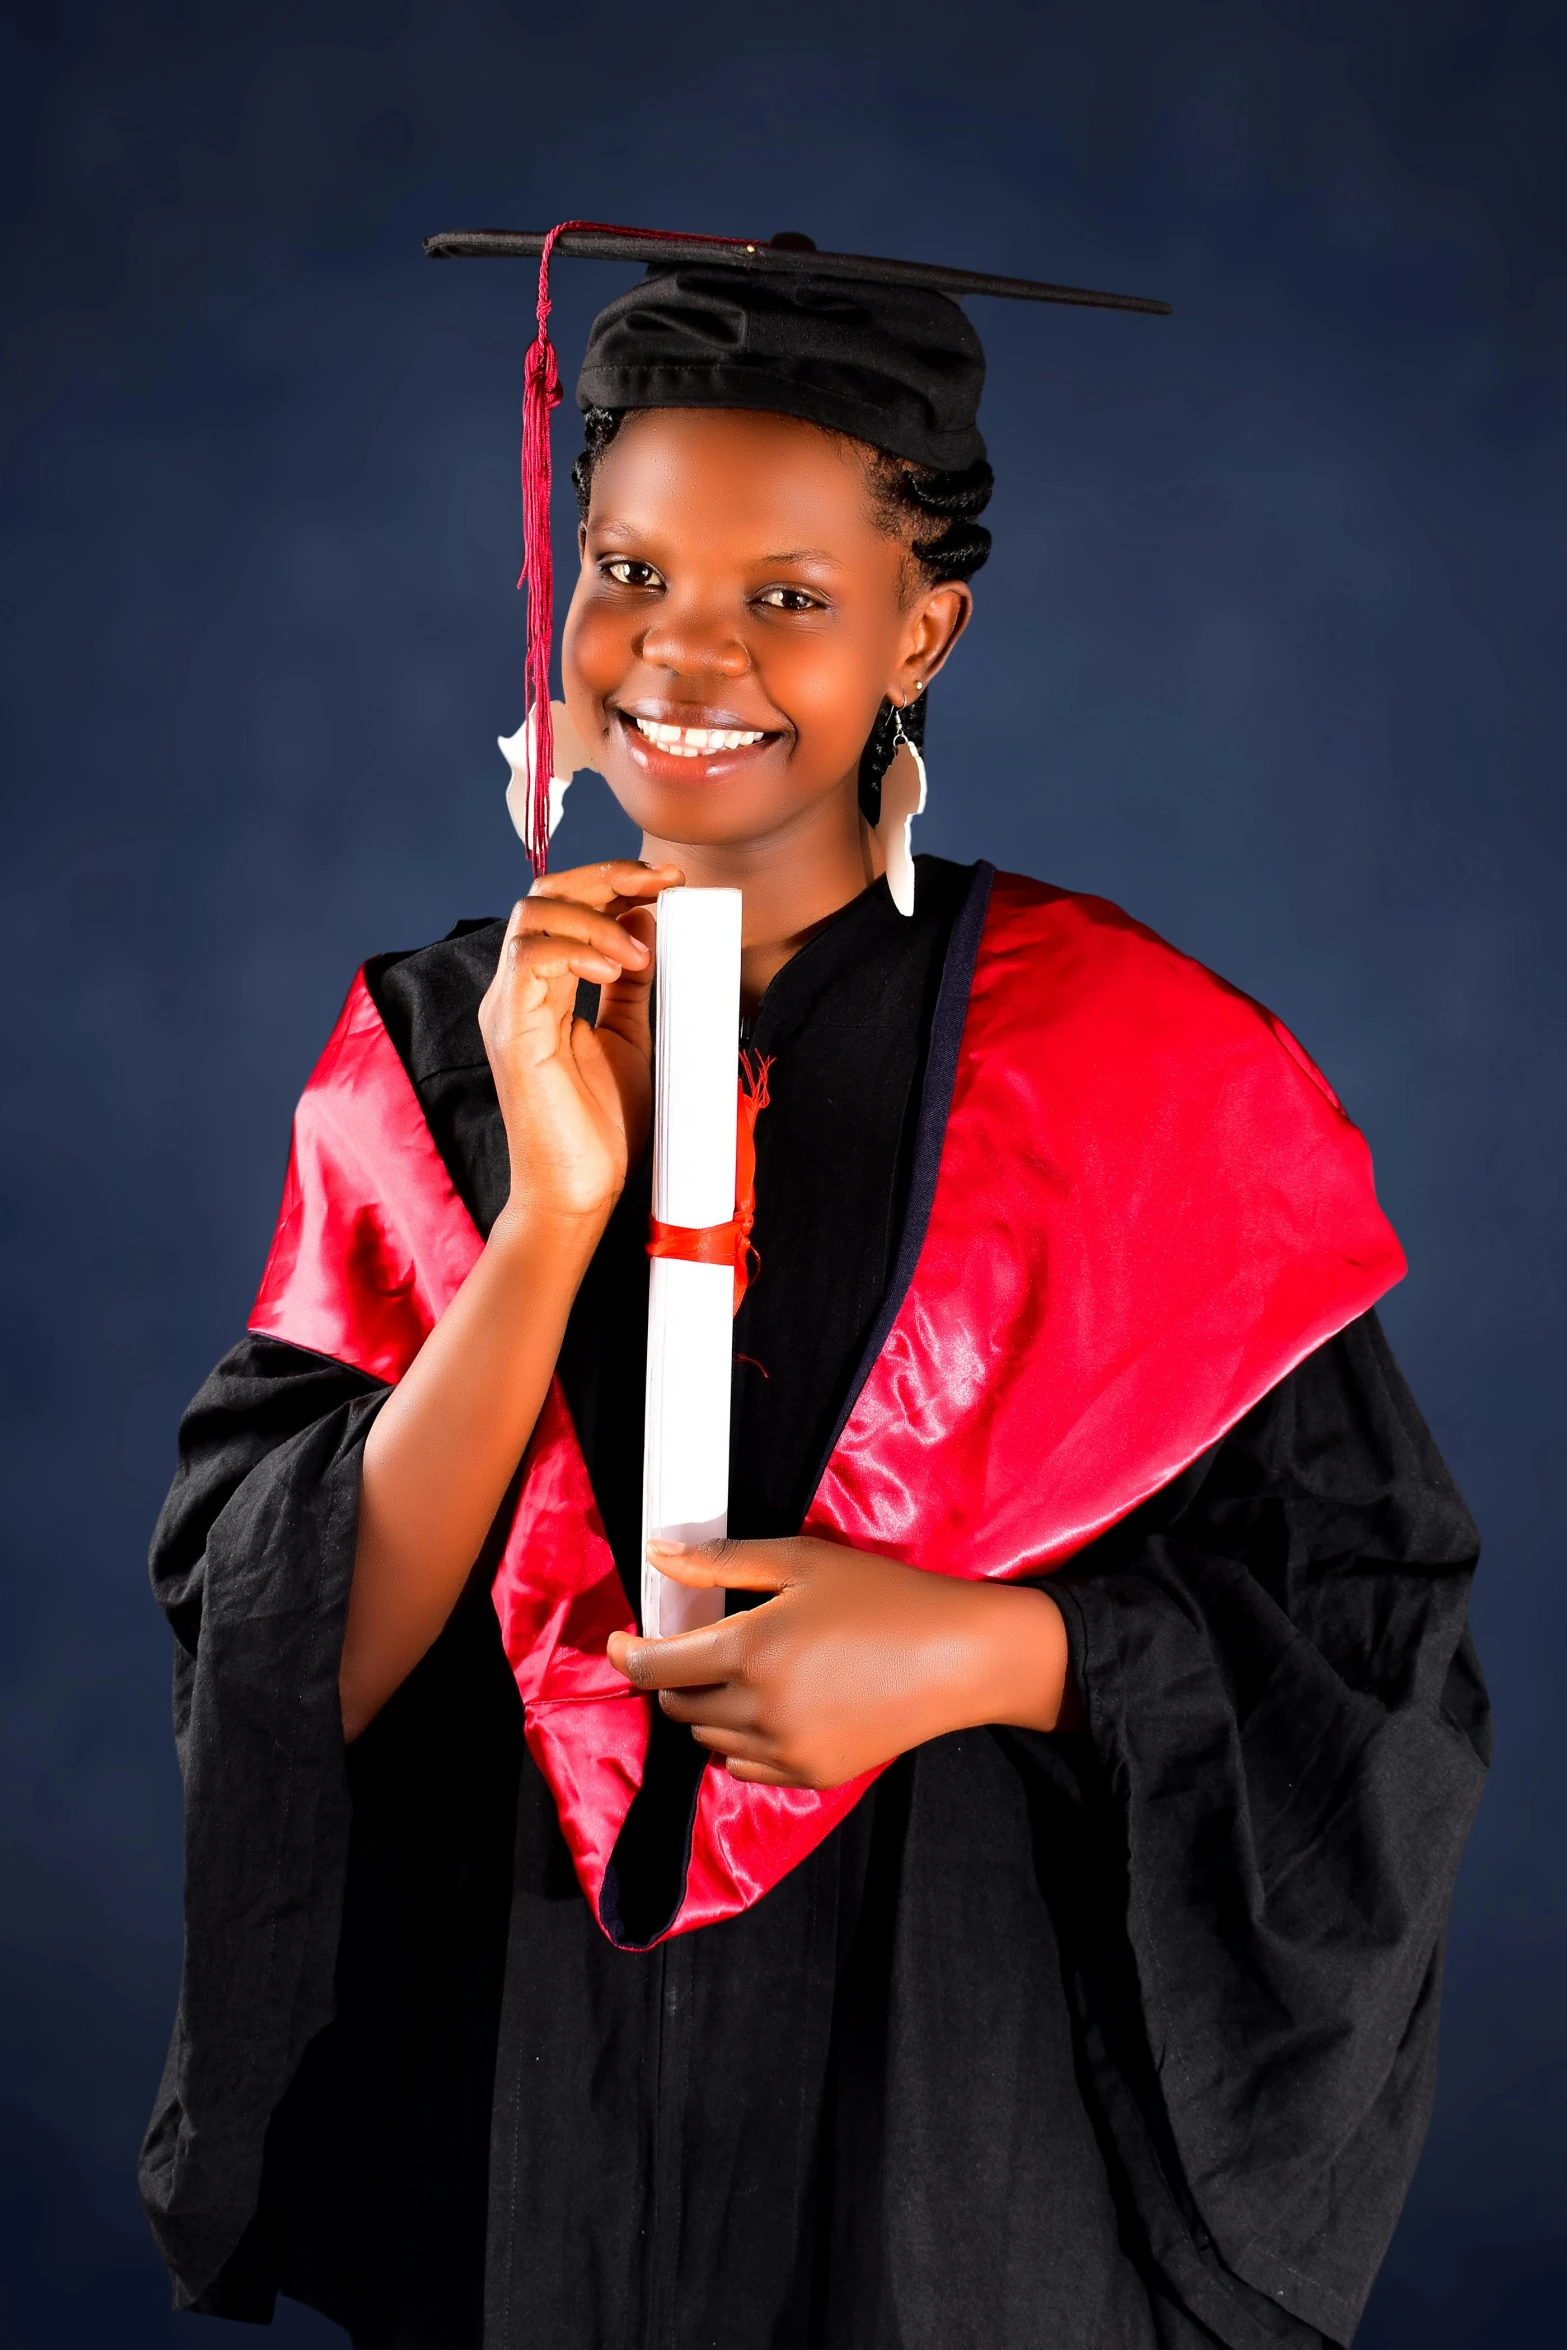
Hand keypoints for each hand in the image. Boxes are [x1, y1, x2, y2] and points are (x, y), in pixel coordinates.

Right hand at [478, 859, 681, 1228]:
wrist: (579, 1193)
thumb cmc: (599, 1129)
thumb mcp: (631, 1037)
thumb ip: (632, 983)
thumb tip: (646, 923)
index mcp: (540, 990)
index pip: (563, 905)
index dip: (615, 881)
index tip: (668, 879)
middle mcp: (516, 992)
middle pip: (544, 894)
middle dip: (608, 877)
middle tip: (663, 883)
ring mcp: (508, 1009)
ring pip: (532, 915)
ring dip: (597, 918)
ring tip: (640, 954)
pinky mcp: (512, 1033)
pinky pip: (530, 959)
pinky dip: (576, 948)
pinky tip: (615, 969)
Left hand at [606, 1536, 1072, 1788]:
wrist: (959, 1657)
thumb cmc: (884, 1596)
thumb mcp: (802, 1560)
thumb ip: (722, 1562)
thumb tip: (657, 1556)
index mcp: (751, 1650)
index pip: (655, 1668)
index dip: (626, 1654)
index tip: (621, 1640)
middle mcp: (760, 1709)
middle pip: (678, 1705)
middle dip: (673, 1675)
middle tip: (699, 1646)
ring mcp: (786, 1751)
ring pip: (708, 1739)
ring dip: (709, 1707)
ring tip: (748, 1672)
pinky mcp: (811, 1775)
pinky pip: (744, 1767)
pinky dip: (741, 1740)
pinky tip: (773, 1706)